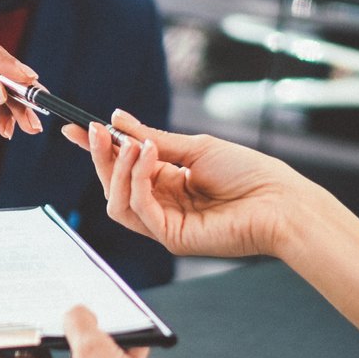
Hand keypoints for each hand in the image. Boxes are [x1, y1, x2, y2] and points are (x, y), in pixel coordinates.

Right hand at [65, 112, 308, 260]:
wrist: (281, 201)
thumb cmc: (249, 174)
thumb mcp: (195, 148)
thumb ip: (152, 139)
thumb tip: (118, 119)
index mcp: (169, 182)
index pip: (123, 167)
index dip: (98, 150)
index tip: (77, 128)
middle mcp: (163, 205)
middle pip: (113, 186)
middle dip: (100, 158)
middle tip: (95, 131)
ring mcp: (165, 225)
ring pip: (117, 202)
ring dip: (118, 169)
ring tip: (131, 144)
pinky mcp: (172, 237)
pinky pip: (138, 210)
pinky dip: (137, 180)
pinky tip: (148, 157)